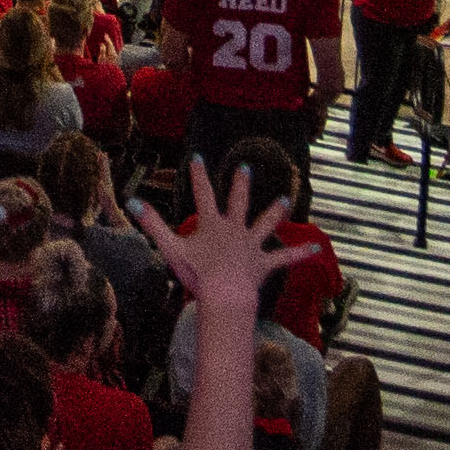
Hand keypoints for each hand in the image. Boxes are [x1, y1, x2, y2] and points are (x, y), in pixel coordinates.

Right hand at [132, 161, 285, 320]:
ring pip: (265, 224)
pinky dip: (301, 254)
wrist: (225, 293)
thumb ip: (152, 224)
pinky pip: (286, 258)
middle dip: (240, 185)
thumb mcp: (170, 248)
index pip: (203, 195)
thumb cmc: (197, 273)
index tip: (199, 156)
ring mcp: (251, 245)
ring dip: (275, 212)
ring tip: (285, 200)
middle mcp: (234, 230)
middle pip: (238, 203)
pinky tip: (319, 249)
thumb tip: (130, 201)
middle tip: (245, 167)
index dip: (199, 176)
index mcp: (212, 225)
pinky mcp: (263, 263)